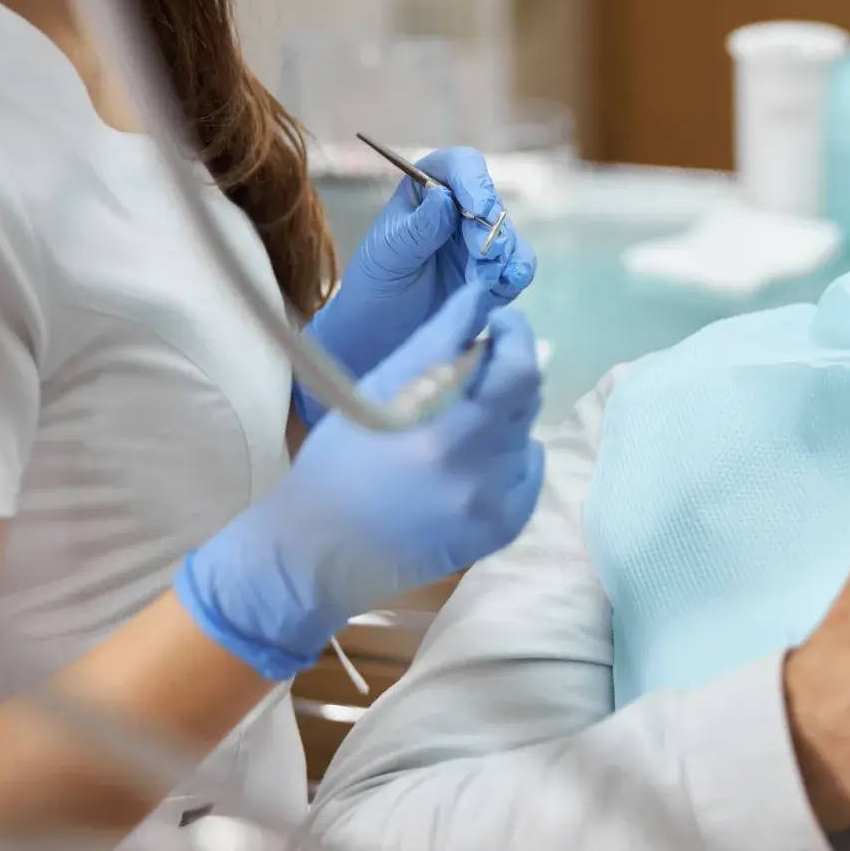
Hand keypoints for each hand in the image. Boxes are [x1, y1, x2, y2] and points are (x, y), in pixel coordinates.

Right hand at [176, 285, 545, 678]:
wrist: (321, 553)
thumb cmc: (340, 461)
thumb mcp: (377, 391)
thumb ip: (438, 343)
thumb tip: (481, 298)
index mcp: (442, 433)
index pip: (518, 371)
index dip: (517, 336)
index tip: (500, 324)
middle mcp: (478, 473)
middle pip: (526, 398)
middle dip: (506, 372)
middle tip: (472, 372)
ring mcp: (495, 506)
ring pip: (526, 432)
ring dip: (503, 416)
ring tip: (455, 425)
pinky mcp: (503, 528)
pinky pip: (527, 470)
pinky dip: (509, 454)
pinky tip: (468, 460)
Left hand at [298, 148, 536, 424]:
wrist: (380, 335)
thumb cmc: (375, 287)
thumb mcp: (387, 255)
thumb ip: (418, 228)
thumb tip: (444, 196)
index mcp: (427, 191)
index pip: (459, 167)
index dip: (473, 181)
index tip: (478, 208)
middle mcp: (459, 211)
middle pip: (491, 202)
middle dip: (490, 227)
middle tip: (481, 255)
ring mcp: (480, 242)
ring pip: (510, 234)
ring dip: (504, 253)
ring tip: (483, 279)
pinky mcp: (496, 273)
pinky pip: (519, 265)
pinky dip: (518, 272)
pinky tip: (507, 284)